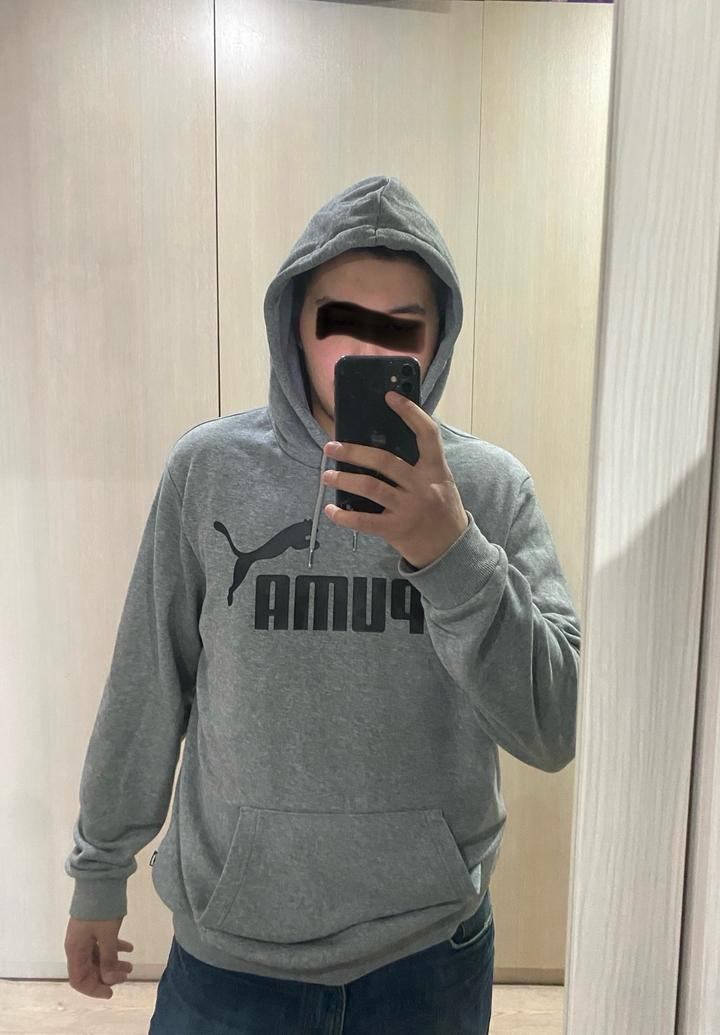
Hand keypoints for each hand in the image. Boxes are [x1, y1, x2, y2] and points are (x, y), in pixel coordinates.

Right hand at [64, 916, 133, 998]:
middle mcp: (77, 945)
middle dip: (107, 976)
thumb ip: (108, 958)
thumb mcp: (107, 934)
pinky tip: (129, 948)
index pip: (78, 980)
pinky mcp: (93, 926)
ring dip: (113, 963)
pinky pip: (102, 944)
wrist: (100, 877)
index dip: (93, 989)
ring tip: (131, 966)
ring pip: (98, 957)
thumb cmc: (102, 908)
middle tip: (126, 976)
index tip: (111, 992)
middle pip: (89, 970)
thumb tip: (109, 980)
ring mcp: (85, 935)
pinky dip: (115, 948)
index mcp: (75, 950)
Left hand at [322, 390, 468, 568]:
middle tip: (331, 446)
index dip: (410, 412)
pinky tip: (331, 510)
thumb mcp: (440, 484)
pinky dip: (343, 516)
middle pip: (384, 461)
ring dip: (343, 479)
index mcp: (436, 471)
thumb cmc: (442, 511)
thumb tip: (381, 444)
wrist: (451, 551)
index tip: (390, 396)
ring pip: (370, 487)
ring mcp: (409, 509)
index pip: (427, 434)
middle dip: (353, 451)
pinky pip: (364, 521)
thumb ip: (419, 466)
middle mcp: (423, 487)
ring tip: (327, 475)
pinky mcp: (396, 530)